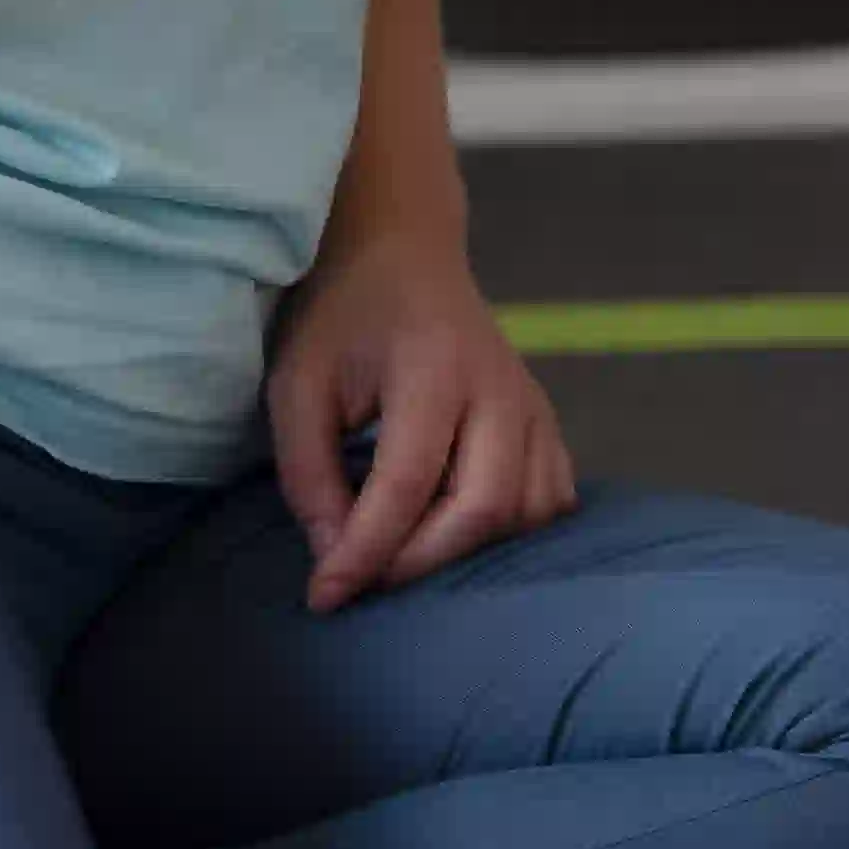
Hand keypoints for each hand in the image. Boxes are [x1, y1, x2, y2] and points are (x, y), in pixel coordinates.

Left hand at [266, 216, 579, 613]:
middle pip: (484, 507)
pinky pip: (552, 496)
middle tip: (364, 579)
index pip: (408, 483)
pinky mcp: (546, 416)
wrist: (403, 253)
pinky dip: (513, 531)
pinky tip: (460, 531)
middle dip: (419, 562)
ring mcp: (532, 402)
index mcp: (432, 367)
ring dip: (467, 550)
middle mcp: (498, 387)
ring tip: (407, 551)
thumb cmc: (342, 317)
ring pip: (528, 510)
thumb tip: (336, 557)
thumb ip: (309, 475)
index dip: (366, 551)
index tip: (323, 595)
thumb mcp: (297, 385)